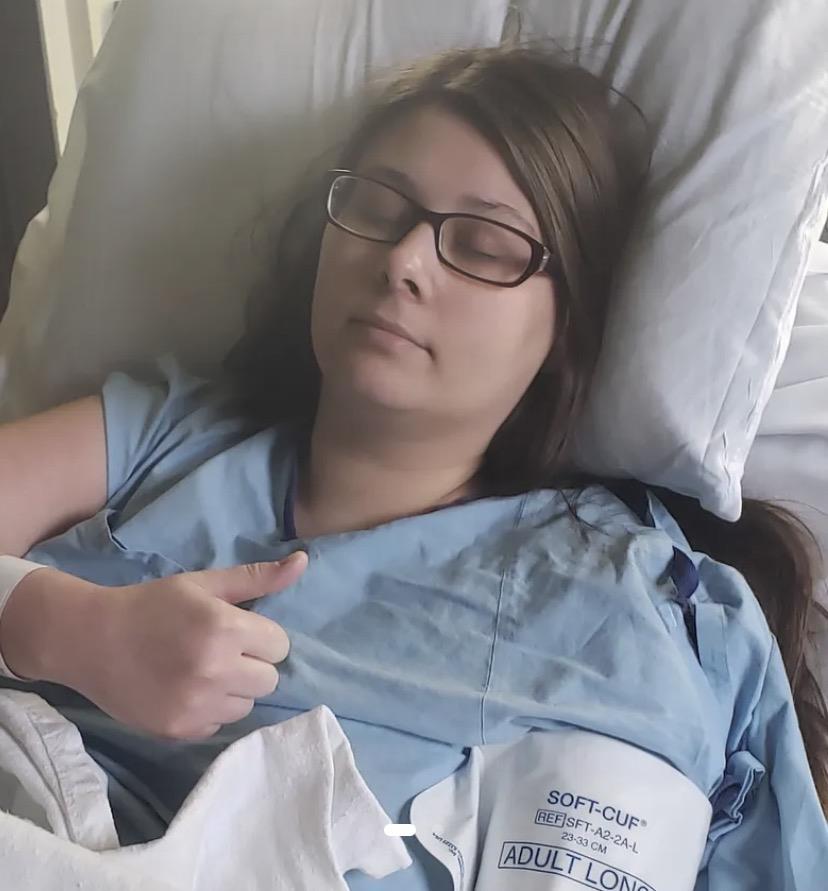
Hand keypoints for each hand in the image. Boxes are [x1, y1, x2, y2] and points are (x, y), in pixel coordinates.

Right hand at [73, 552, 307, 740]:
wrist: (90, 640)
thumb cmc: (152, 605)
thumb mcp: (203, 584)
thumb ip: (257, 578)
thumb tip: (304, 562)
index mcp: (224, 629)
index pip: (280, 645)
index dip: (261, 636)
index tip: (236, 630)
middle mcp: (215, 670)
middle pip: (270, 678)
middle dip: (252, 663)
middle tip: (221, 651)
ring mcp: (197, 705)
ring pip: (248, 704)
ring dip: (234, 689)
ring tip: (202, 671)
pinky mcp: (180, 730)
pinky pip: (220, 724)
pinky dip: (210, 710)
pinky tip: (186, 690)